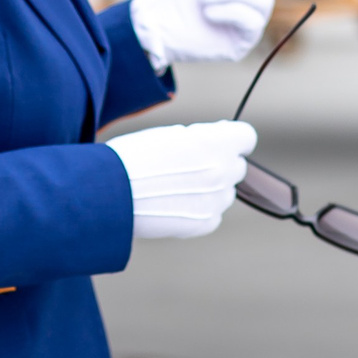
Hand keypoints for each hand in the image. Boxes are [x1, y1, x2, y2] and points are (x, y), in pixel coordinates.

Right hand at [104, 120, 256, 239]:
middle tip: (188, 165)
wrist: (111, 195)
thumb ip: (201, 138)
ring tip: (175, 186)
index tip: (218, 140)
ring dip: (210, 188)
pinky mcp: (205, 223)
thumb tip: (219, 139)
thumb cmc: (133, 157)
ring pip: (226, 192)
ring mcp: (215, 201)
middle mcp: (221, 172)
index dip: (232, 138)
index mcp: (214, 143)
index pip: (246, 137)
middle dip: (220, 163)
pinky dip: (200, 209)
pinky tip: (174, 203)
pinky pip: (214, 214)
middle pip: (237, 166)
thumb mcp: (170, 135)